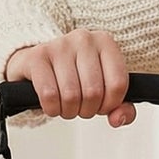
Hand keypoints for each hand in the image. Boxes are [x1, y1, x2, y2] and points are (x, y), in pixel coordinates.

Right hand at [5, 30, 134, 126]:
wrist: (39, 64)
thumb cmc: (75, 77)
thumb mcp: (104, 90)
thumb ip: (121, 107)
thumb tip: (118, 118)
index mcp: (106, 43)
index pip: (118, 84)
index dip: (109, 105)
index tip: (101, 105)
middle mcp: (84, 39)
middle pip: (93, 93)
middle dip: (87, 110)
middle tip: (80, 107)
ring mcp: (59, 45)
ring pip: (71, 96)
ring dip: (68, 111)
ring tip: (66, 104)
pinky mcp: (37, 56)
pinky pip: (49, 95)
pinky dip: (51, 108)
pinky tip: (52, 103)